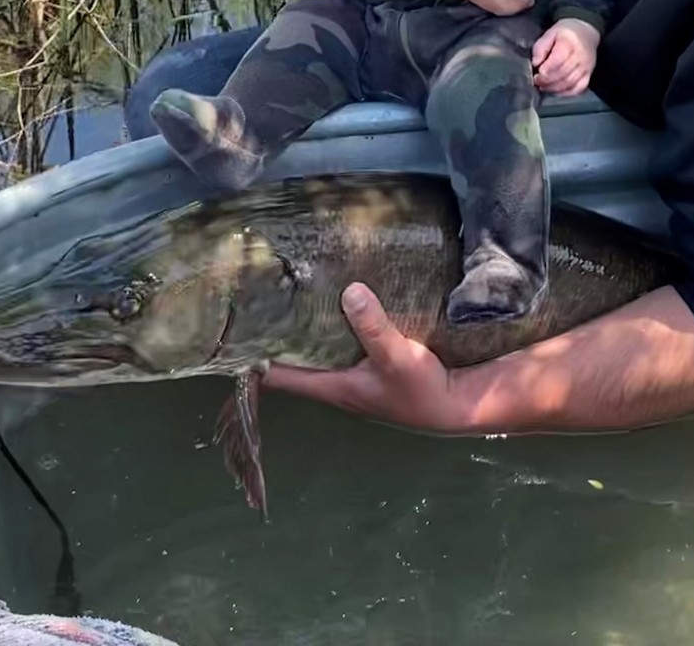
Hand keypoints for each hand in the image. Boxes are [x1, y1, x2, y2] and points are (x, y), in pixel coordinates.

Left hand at [263, 283, 467, 432]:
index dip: (252, 358)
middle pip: (294, 360)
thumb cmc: (422, 391)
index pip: (278, 376)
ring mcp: (355, 374)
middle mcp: (337, 382)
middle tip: (262, 296)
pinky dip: (334, 324)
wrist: (459, 405)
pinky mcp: (373, 364)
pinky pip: (342, 342)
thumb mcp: (398, 357)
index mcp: (332, 387)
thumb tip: (349, 292)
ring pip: (318, 350)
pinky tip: (338, 298)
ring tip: (293, 289)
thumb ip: (374, 327)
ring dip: (306, 327)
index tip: (235, 330)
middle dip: (277, 334)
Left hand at [533, 18, 598, 94]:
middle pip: (563, 74)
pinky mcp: (588, 75)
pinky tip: (556, 90)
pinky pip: (578, 88)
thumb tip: (535, 63)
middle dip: (547, 80)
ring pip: (569, 83)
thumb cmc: (566, 33)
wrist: (586, 32)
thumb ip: (541, 47)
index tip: (536, 73)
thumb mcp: (550, 33)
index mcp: (569, 43)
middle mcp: (580, 56)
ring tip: (544, 86)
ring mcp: (586, 67)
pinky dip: (566, 92)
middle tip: (537, 81)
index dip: (546, 70)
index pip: (558, 61)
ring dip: (554, 88)